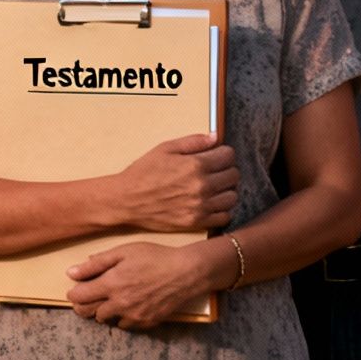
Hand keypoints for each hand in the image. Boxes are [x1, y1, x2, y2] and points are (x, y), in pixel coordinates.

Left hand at [65, 242, 222, 329]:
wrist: (186, 273)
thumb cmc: (155, 257)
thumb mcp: (124, 252)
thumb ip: (97, 263)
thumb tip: (71, 273)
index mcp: (110, 284)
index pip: (79, 297)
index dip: (73, 294)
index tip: (76, 290)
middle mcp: (118, 304)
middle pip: (88, 313)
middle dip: (84, 306)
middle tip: (88, 298)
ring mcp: (132, 316)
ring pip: (106, 321)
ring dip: (103, 312)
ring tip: (110, 300)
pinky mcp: (145, 323)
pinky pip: (125, 325)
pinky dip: (122, 318)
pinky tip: (127, 306)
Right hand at [114, 134, 238, 232]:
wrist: (126, 200)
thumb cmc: (143, 172)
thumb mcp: (165, 148)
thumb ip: (193, 142)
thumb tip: (215, 137)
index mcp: (196, 165)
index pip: (229, 156)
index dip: (224, 153)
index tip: (217, 156)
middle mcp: (202, 186)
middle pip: (234, 176)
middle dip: (226, 170)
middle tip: (215, 171)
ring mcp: (200, 206)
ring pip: (232, 197)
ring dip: (226, 191)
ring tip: (213, 188)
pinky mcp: (196, 222)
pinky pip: (224, 217)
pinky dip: (221, 210)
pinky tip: (210, 204)